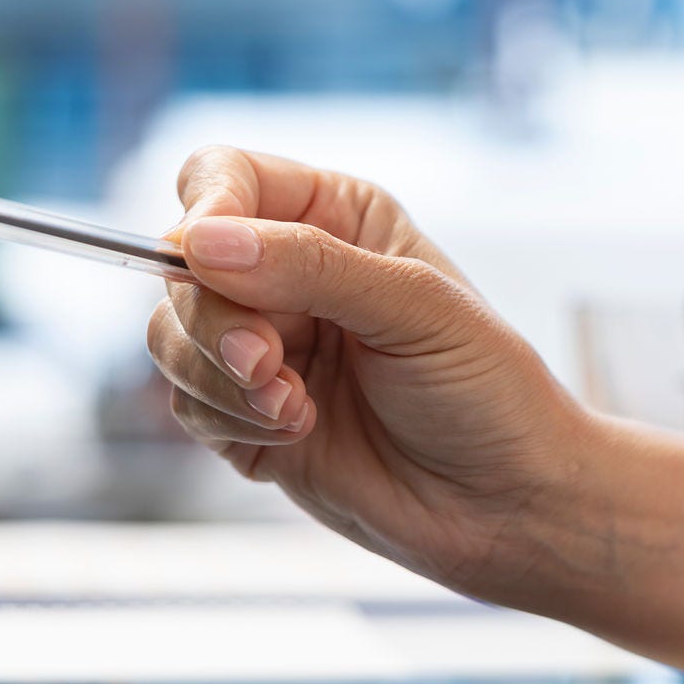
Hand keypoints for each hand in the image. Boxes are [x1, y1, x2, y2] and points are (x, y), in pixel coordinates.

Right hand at [146, 145, 590, 601]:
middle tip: (267, 363)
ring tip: (292, 407)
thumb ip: (311, 267)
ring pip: (172, 337)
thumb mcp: (417, 309)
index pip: (224, 178)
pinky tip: (295, 433)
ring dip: (219, 377)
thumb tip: (205, 241)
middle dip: (214, 319)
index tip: (208, 257)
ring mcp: (264, 349)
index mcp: (335, 218)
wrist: (511, 506)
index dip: (206, 210)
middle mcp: (288, 274)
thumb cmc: (490, 392)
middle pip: (182, 265)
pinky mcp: (246, 420)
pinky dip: (230, 421)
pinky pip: (188, 405)